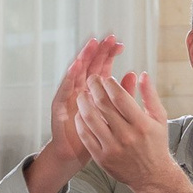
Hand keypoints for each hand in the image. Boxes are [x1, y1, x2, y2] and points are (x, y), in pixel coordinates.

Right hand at [42, 37, 123, 168]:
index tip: (119, 44)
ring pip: (76, 73)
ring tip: (91, 46)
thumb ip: (123, 94)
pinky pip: (64, 89)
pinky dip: (69, 78)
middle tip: (107, 39)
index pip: (102, 67)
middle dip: (98, 52)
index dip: (109, 55)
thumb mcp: (113, 114)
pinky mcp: (59, 106)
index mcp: (94, 90)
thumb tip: (134, 73)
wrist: (75, 154)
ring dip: (83, 59)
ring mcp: (69, 96)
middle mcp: (80, 89)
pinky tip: (76, 68)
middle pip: (89, 66)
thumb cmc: (96, 135)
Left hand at [74, 72, 192, 192]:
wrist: (152, 176)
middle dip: (94, 87)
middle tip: (91, 79)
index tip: (106, 78)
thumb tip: (141, 74)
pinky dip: (80, 122)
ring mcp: (112, 148)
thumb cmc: (155, 144)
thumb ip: (150, 95)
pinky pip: (85, 135)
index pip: (120, 97)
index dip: (109, 84)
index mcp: (141, 124)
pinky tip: (81, 113)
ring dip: (83, 102)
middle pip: (103, 105)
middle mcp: (126, 136)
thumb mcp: (159, 119)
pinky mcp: (101, 157)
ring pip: (90, 118)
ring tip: (83, 94)